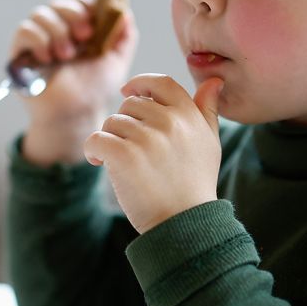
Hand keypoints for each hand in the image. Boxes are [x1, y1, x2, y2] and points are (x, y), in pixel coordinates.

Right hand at [10, 0, 137, 164]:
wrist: (75, 115)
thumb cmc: (94, 91)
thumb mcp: (116, 63)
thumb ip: (124, 38)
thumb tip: (126, 13)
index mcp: (78, 28)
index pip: (77, 1)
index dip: (85, 5)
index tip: (94, 23)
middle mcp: (57, 31)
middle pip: (58, 3)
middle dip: (72, 14)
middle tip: (84, 36)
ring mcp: (38, 41)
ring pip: (40, 13)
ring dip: (57, 30)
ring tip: (66, 55)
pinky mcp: (21, 53)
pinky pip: (24, 30)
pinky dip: (38, 39)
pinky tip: (47, 57)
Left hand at [82, 74, 222, 233]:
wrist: (184, 224)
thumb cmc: (195, 184)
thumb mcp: (209, 143)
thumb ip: (207, 110)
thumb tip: (213, 81)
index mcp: (188, 115)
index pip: (161, 82)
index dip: (141, 83)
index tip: (127, 91)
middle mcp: (169, 122)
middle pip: (131, 104)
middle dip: (125, 122)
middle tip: (129, 146)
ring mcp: (147, 138)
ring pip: (112, 122)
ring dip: (111, 139)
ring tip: (120, 161)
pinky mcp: (124, 156)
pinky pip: (97, 138)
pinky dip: (93, 150)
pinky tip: (99, 162)